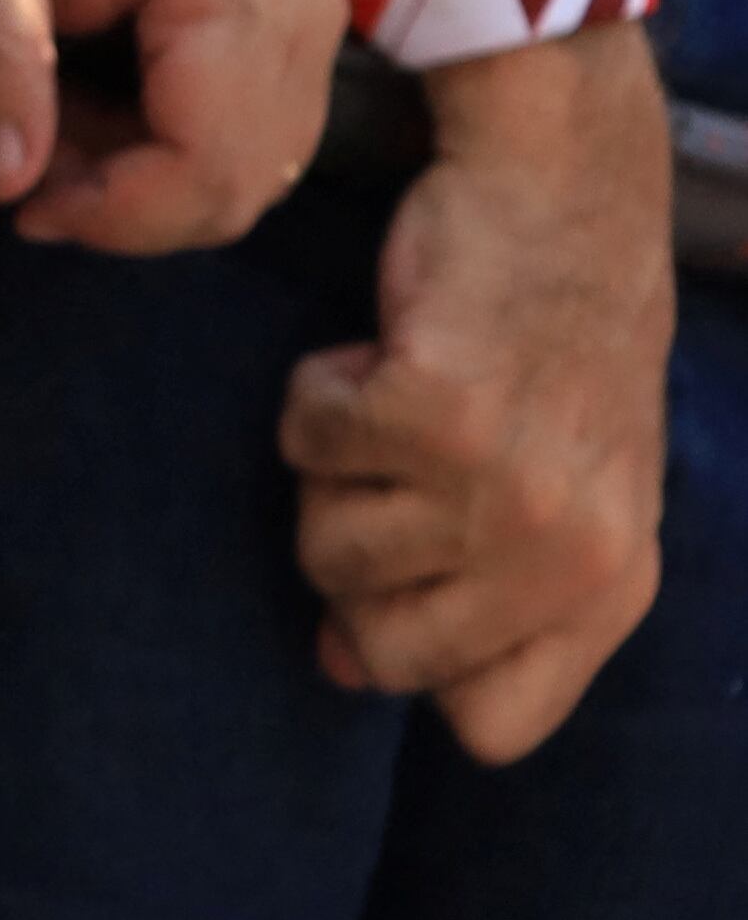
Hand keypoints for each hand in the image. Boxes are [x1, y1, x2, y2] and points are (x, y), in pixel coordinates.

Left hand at [0, 0, 342, 248]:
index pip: (205, 166)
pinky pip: (246, 144)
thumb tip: (6, 183)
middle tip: (27, 167)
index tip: (22, 210)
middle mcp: (302, 1)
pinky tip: (93, 112)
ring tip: (51, 129)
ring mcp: (311, 17)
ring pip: (245, 178)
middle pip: (234, 186)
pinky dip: (164, 159)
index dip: (112, 214)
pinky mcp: (295, 30)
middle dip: (123, 205)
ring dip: (142, 187)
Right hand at [284, 21, 669, 761]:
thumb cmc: (554, 336)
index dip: (418, 654)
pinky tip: (376, 350)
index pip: (490, 725)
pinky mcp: (435, 412)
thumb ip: (477, 590)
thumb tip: (341, 667)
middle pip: (386, 651)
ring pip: (328, 550)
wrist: (567, 194)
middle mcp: (568, 555)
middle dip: (356, 561)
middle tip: (392, 474)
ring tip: (392, 399)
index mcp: (612, 587)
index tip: (408, 576)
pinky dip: (315, 392)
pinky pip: (307, 443)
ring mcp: (504, 488)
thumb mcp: (564, 486)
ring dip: (331, 468)